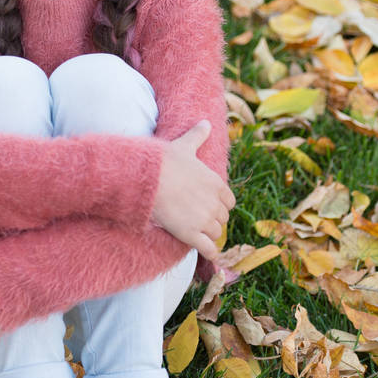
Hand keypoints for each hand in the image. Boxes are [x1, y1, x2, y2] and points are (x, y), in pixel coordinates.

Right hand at [151, 120, 234, 259]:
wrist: (148, 179)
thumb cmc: (164, 161)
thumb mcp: (184, 145)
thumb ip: (197, 136)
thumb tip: (205, 122)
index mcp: (216, 184)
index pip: (229, 201)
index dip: (220, 205)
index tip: (210, 206)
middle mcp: (214, 203)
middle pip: (223, 219)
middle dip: (214, 220)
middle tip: (202, 222)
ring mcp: (204, 220)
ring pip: (217, 234)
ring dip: (210, 235)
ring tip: (200, 236)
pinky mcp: (191, 234)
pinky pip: (208, 249)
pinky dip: (211, 253)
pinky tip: (209, 255)